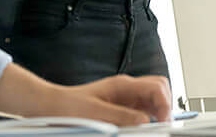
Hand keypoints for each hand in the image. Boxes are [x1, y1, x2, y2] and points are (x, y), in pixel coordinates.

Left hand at [0, 65, 170, 125]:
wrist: (50, 106)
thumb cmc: (68, 106)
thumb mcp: (96, 114)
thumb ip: (123, 117)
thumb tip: (145, 122)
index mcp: (123, 85)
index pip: (157, 87)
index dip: (165, 105)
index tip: (162, 124)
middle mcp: (126, 89)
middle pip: (159, 89)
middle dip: (165, 107)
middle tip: (160, 126)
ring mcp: (124, 98)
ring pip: (152, 100)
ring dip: (156, 113)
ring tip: (151, 129)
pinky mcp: (119, 108)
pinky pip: (141, 111)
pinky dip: (145, 120)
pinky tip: (139, 129)